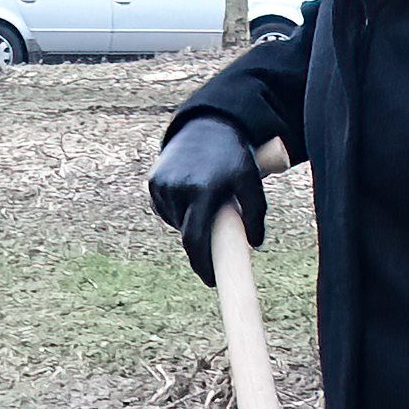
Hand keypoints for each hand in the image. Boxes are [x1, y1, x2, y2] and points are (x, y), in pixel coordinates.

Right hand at [145, 118, 270, 270]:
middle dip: (198, 250)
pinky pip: (166, 210)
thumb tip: (255, 244)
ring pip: (176, 223)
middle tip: (212, 258)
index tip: (211, 281)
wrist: (206, 127)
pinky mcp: (153, 181)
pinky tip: (191, 196)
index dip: (202, 264)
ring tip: (205, 206)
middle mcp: (178, 188)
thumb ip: (256, 213)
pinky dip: (178, 212)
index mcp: (203, 189)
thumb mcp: (251, 181)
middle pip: (185, 236)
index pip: (195, 238)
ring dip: (189, 225)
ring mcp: (162, 185)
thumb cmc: (233, 158)